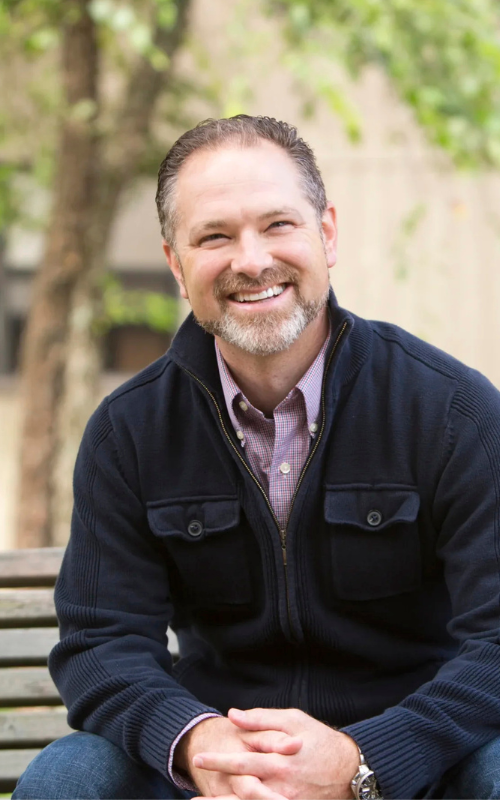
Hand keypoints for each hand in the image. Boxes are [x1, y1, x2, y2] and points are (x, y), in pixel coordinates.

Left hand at [192, 707, 358, 799]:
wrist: (353, 770)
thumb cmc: (321, 740)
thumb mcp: (294, 720)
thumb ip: (261, 719)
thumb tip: (233, 715)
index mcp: (280, 761)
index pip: (243, 762)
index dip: (219, 761)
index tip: (199, 758)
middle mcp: (283, 787)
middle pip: (243, 793)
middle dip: (217, 796)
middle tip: (193, 796)